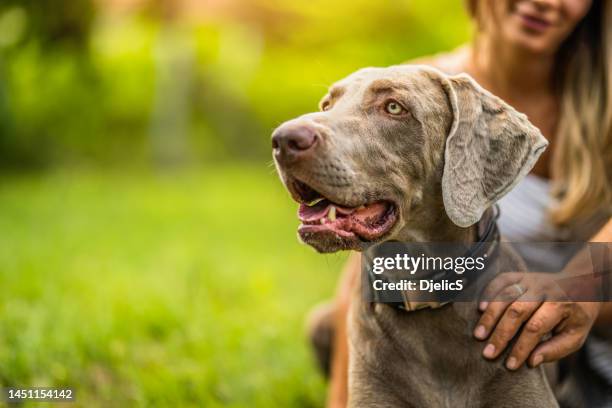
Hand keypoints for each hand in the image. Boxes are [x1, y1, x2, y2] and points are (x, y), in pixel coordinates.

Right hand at [473, 271, 600, 369]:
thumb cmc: (575, 316)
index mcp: (561, 304)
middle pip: (516, 311)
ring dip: (490, 316)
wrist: (580, 287)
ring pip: (505, 296)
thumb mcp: (575, 336)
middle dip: (500, 334)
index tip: (510, 365)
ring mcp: (530, 280)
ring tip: (479, 335)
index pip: (535, 328)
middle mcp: (544, 289)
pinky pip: (500, 281)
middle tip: (488, 353)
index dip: (521, 347)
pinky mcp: (520, 275)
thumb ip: (555, 349)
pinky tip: (480, 309)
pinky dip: (488, 294)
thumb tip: (531, 361)